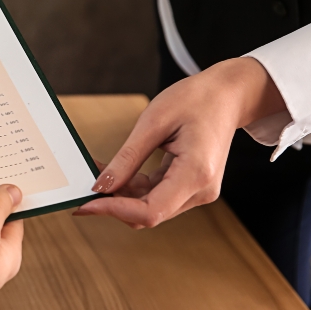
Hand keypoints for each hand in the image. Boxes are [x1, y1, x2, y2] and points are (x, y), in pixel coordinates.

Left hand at [74, 57, 286, 227]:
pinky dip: (133, 188)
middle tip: (82, 185)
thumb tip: (101, 185)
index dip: (114, 210)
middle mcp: (201, 190)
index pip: (151, 211)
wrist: (228, 95)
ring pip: (150, 207)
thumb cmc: (196, 100)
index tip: (85, 204)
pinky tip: (115, 173)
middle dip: (114, 202)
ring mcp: (198, 191)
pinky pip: (157, 196)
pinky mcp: (192, 187)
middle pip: (149, 213)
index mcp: (196, 174)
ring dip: (121, 195)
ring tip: (96, 172)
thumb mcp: (154, 122)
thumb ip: (128, 157)